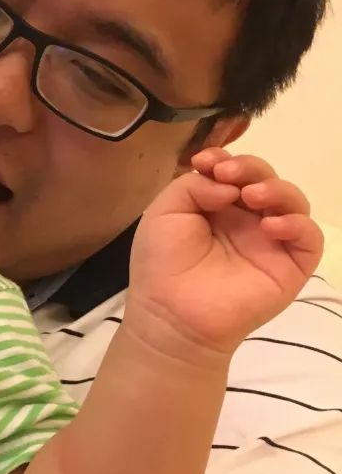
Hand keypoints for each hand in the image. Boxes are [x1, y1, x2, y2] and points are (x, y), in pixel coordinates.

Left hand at [127, 149, 322, 361]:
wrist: (171, 314)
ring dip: (276, 189)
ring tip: (251, 197)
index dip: (226, 159)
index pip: (235, 171)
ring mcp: (270, 242)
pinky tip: (270, 226)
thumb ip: (194, 185)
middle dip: (251, 167)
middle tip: (229, 175)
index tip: (207, 162)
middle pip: (266, 179)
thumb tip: (229, 184)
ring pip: (293, 201)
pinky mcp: (290, 266)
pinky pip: (310, 237)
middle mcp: (247, 220)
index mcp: (218, 206)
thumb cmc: (162, 264)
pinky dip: (297, 224)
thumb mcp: (164, 211)